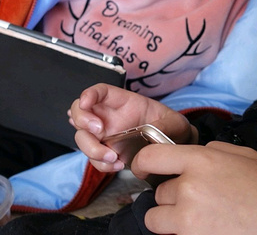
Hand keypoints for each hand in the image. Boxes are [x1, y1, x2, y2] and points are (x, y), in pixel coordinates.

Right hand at [68, 83, 196, 171]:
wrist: (174, 148)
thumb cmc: (172, 129)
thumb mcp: (176, 123)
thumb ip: (166, 125)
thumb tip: (151, 132)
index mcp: (123, 102)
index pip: (100, 92)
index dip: (89, 94)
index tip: (85, 102)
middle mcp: (109, 117)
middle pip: (81, 113)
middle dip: (83, 120)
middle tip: (98, 131)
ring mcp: (105, 136)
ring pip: (82, 138)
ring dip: (91, 148)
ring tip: (112, 156)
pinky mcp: (106, 153)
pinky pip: (94, 159)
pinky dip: (100, 164)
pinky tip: (117, 165)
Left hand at [132, 141, 256, 234]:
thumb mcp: (246, 156)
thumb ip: (215, 150)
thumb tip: (195, 154)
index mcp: (203, 160)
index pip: (152, 158)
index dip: (142, 164)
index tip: (143, 170)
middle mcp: (190, 188)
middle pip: (159, 193)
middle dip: (173, 196)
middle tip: (199, 200)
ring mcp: (189, 219)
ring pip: (157, 218)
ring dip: (172, 219)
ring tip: (199, 218)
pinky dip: (184, 234)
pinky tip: (209, 229)